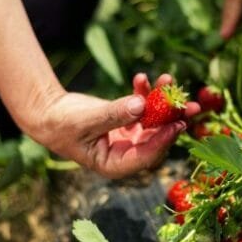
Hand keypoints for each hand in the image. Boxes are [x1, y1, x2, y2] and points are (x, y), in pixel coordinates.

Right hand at [29, 73, 199, 178]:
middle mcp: (127, 153)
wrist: (49, 114)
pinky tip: (141, 77)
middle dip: (174, 120)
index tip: (178, 124)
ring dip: (163, 102)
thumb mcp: (86, 121)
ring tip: (169, 79)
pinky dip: (144, 92)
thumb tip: (141, 105)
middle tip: (191, 105)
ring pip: (154, 121)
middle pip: (158, 138)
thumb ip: (113, 115)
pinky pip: (142, 107)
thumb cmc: (61, 125)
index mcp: (116, 164)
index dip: (164, 140)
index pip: (146, 156)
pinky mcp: (128, 121)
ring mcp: (129, 137)